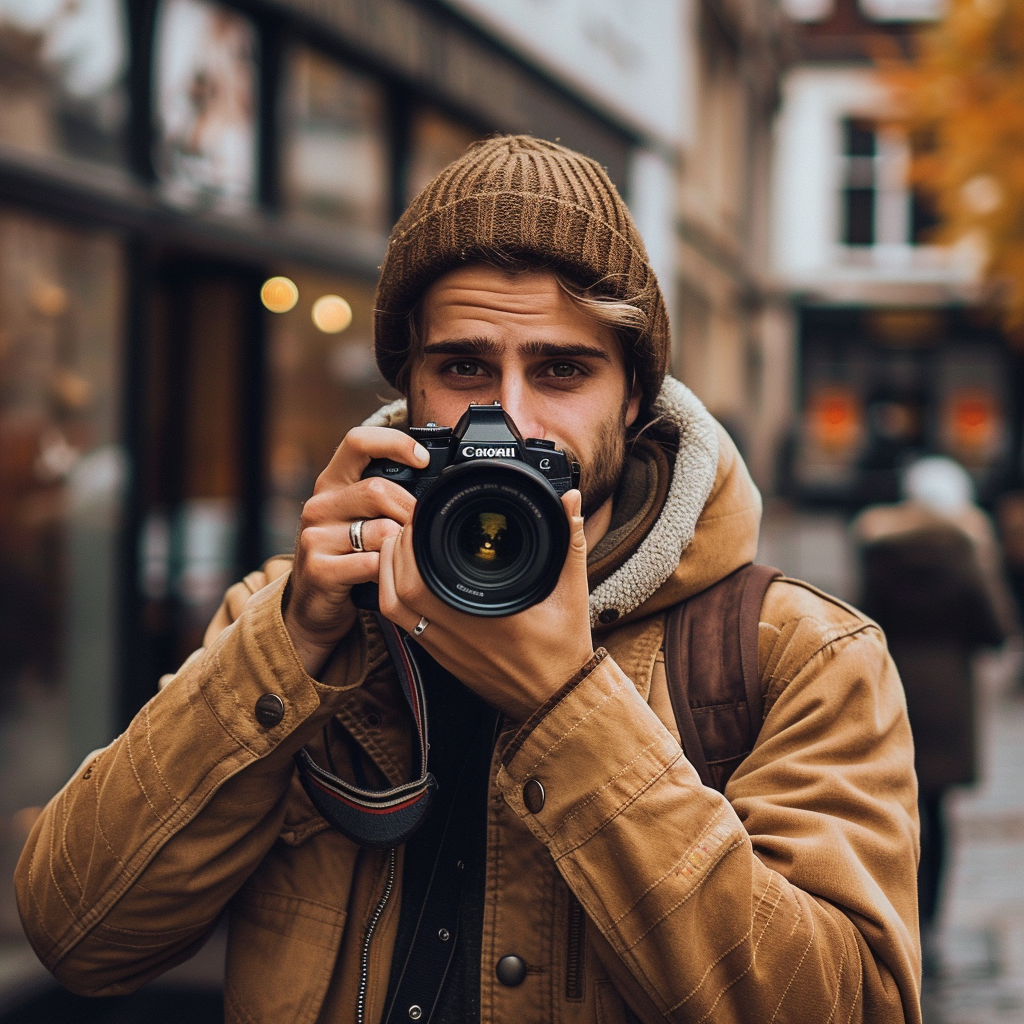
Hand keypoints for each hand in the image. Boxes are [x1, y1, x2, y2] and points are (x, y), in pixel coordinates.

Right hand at [284, 427, 429, 675]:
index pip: (358, 441)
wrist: (312, 604)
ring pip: (380, 529)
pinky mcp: (319, 569)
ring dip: (402, 545)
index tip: (422, 459)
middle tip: (420, 529)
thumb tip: (435, 487)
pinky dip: (389, 570)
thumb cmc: (346, 554)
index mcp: (332, 483)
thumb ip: (385, 498)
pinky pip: (372, 564)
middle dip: (411, 510)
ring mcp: (316, 536)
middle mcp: (320, 504)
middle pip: (378, 490)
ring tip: (403, 556)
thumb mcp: (359, 518)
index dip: (393, 443)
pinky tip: (388, 575)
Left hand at [377, 489, 594, 720]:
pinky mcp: (441, 657)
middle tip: (408, 525)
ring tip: (400, 546)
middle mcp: (456, 634)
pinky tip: (406, 576)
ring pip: (392, 608)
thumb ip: (572, 542)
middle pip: (397, 590)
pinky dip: (395, 595)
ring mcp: (444, 648)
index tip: (422, 518)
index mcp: (484, 615)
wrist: (556, 699)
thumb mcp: (573, 592)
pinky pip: (402, 625)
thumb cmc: (563, 649)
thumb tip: (571, 500)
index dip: (412, 543)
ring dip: (387, 573)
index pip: (423, 577)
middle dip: (395, 551)